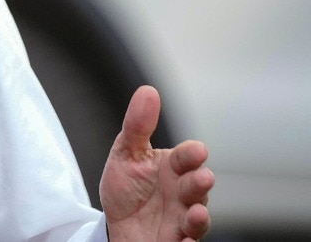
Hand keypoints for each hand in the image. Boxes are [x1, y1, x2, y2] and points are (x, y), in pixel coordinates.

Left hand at [100, 85, 214, 240]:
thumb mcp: (126, 154)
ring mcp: (181, 219)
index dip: (191, 154)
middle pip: (196, 188)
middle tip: (201, 178)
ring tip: (196, 213)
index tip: (196, 151)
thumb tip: (148, 91)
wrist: (115, 225)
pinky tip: (183, 241)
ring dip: (200, 217)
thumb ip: (137, 125)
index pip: (187, 158)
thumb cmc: (127, 187)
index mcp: (172, 168)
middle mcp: (182, 193)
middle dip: (200, 183)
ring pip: (197, 219)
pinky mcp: (176, 241)